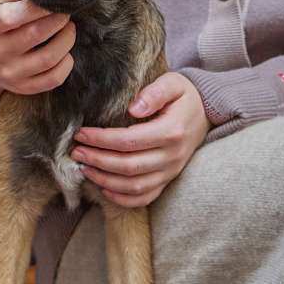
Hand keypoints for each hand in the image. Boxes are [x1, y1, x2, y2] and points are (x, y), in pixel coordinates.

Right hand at [0, 0, 75, 113]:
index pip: (14, 16)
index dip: (38, 7)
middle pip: (36, 34)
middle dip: (58, 19)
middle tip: (65, 12)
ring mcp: (11, 73)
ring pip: (49, 58)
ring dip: (66, 40)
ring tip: (69, 29)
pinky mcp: (23, 87)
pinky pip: (53, 79)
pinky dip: (66, 65)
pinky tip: (66, 53)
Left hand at [71, 73, 210, 207]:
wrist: (206, 114)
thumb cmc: (184, 96)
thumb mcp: (173, 84)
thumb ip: (154, 93)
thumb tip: (134, 108)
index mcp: (171, 132)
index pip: (129, 141)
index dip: (102, 139)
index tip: (81, 134)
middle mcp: (172, 156)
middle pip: (128, 166)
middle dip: (97, 160)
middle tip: (76, 152)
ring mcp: (171, 172)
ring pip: (134, 186)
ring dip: (105, 180)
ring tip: (84, 168)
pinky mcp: (168, 180)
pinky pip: (145, 197)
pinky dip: (122, 198)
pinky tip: (103, 188)